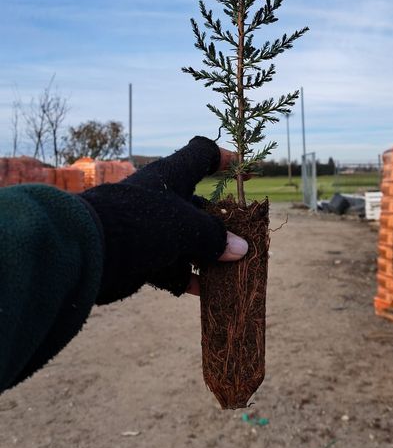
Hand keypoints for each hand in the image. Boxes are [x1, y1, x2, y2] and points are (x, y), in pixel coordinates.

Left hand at [80, 137, 247, 302]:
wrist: (89, 252)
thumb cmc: (141, 223)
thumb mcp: (186, 225)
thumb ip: (215, 237)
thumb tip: (241, 249)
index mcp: (171, 176)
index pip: (201, 156)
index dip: (223, 159)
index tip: (244, 171)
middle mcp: (162, 198)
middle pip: (200, 206)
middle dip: (223, 225)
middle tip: (246, 242)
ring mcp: (151, 227)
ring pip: (187, 239)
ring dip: (209, 256)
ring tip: (232, 271)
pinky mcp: (142, 254)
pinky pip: (171, 265)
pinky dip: (186, 277)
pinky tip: (202, 291)